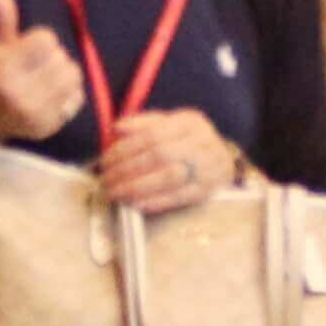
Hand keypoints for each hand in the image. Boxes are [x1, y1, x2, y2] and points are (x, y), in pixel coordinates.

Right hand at [0, 0, 87, 144]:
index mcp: (2, 68)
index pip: (46, 39)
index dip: (38, 41)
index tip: (24, 49)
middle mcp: (18, 93)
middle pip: (61, 58)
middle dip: (51, 58)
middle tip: (33, 66)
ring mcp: (34, 114)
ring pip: (73, 77)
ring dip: (63, 74)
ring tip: (45, 78)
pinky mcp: (46, 128)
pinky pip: (76, 99)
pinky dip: (68, 94)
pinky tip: (50, 95)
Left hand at [97, 103, 238, 213]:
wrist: (220, 160)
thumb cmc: (185, 142)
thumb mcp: (167, 125)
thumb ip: (141, 125)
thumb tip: (116, 129)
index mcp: (190, 122)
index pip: (153, 134)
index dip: (126, 148)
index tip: (106, 160)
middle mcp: (203, 143)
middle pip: (160, 156)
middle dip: (128, 169)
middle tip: (107, 180)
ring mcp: (209, 168)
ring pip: (169, 178)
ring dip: (138, 188)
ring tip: (116, 193)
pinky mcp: (208, 191)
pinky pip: (178, 198)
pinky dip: (154, 202)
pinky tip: (135, 204)